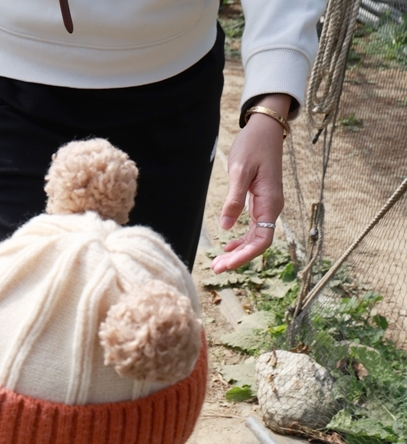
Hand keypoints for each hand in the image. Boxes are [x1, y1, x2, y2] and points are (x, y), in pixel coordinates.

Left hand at [211, 95, 289, 273]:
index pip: (261, 240)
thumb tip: (226, 227)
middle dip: (237, 259)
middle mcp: (272, 208)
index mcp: (270, 203)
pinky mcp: (261, 203)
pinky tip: (228, 247)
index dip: (244, 256)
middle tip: (215, 268)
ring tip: (218, 262)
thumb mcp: (240, 171)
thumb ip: (234, 200)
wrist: (265, 130)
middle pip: (257, 243)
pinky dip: (241, 240)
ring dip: (238, 252)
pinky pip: (254, 228)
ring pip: (255, 238)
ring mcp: (267, 206)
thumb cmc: (253, 146)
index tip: (226, 265)